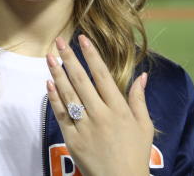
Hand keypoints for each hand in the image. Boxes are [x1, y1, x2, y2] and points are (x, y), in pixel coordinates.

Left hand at [46, 35, 153, 175]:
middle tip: (59, 41)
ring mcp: (85, 127)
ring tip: (50, 56)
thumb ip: (139, 99)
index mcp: (119, 109)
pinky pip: (62, 114)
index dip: (91, 55)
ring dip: (58, 73)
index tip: (83, 39)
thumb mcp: (144, 126)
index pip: (102, 75)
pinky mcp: (73, 139)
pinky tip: (49, 83)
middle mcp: (101, 114)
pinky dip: (55, 98)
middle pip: (82, 80)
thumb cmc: (135, 154)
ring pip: (69, 94)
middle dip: (70, 58)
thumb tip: (143, 75)